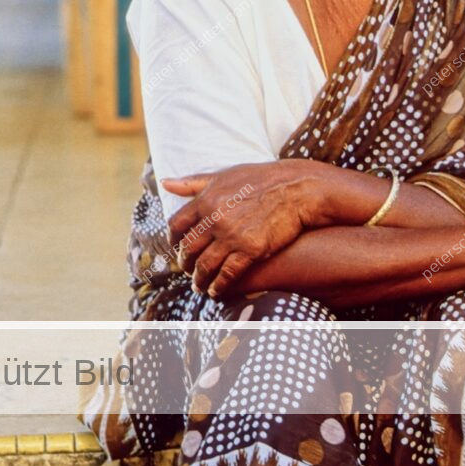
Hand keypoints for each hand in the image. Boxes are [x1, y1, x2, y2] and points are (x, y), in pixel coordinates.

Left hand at [162, 161, 324, 297]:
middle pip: (188, 249)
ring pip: (204, 265)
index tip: (177, 247)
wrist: (298, 188)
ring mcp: (233, 235)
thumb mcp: (225, 175)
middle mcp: (215, 219)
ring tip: (199, 285)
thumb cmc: (262, 179)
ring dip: (198, 279)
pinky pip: (227, 274)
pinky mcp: (251, 250)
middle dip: (184, 262)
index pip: (176, 225)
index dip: (173, 240)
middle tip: (187, 269)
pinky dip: (218, 286)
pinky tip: (216, 290)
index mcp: (206, 199)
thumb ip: (194, 182)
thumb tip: (166, 182)